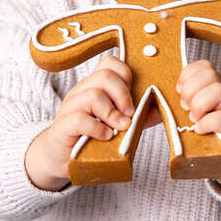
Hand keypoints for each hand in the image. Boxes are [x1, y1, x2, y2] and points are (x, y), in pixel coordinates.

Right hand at [25, 56, 158, 189]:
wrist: (59, 157)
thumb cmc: (90, 137)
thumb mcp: (117, 124)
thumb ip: (138, 116)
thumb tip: (162, 109)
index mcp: (95, 86)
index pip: (110, 63)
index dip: (126, 75)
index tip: (134, 96)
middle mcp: (81, 91)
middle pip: (104, 75)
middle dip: (123, 95)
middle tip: (130, 115)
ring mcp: (70, 107)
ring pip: (93, 94)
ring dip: (112, 113)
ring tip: (120, 128)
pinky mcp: (63, 126)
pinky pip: (79, 119)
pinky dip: (97, 128)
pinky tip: (106, 137)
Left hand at [176, 60, 220, 194]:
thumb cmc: (211, 137)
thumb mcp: (198, 115)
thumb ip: (184, 105)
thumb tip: (156, 100)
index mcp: (215, 89)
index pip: (204, 66)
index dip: (187, 75)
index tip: (179, 92)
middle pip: (211, 74)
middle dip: (190, 89)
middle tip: (185, 108)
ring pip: (219, 91)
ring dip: (199, 104)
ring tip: (193, 119)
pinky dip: (207, 123)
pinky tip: (199, 130)